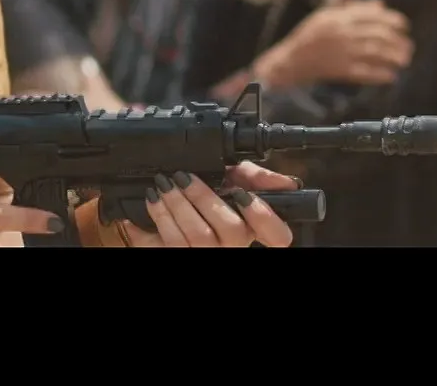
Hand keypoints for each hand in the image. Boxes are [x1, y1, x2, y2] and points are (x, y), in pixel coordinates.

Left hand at [121, 162, 296, 247]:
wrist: (176, 233)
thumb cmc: (208, 210)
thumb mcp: (232, 186)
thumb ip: (255, 177)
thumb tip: (285, 181)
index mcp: (250, 231)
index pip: (279, 237)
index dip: (265, 216)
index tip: (243, 194)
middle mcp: (232, 249)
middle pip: (230, 230)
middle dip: (204, 199)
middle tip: (184, 177)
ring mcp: (206, 256)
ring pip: (196, 237)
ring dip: (176, 206)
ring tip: (163, 185)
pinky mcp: (178, 259)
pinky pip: (169, 244)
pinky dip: (157, 219)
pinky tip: (151, 201)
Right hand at [263, 0, 411, 86]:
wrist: (290, 60)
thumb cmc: (310, 36)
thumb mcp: (327, 15)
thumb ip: (354, 9)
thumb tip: (380, 4)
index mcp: (340, 17)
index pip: (374, 16)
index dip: (393, 20)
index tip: (404, 26)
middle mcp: (343, 33)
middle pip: (378, 35)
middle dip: (398, 41)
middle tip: (408, 47)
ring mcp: (342, 53)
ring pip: (375, 53)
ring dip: (393, 57)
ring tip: (404, 60)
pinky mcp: (339, 71)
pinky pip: (364, 73)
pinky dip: (380, 75)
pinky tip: (391, 77)